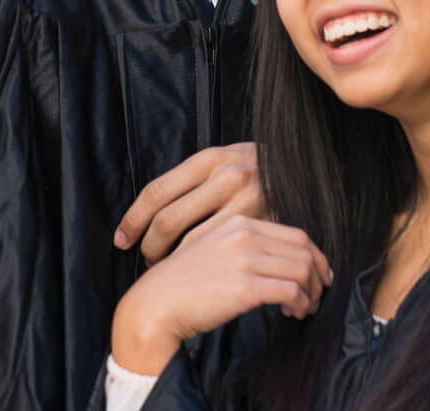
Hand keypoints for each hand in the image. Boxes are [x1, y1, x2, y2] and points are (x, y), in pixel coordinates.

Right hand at [110, 215, 330, 375]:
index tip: (319, 275)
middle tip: (317, 296)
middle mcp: (244, 234)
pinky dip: (300, 304)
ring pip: (302, 270)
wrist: (157, 303)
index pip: (295, 234)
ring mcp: (245, 259)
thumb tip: (283, 262)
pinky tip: (292, 313)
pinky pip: (292, 291)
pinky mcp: (245, 286)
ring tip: (303, 308)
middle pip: (304, 250)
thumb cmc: (184, 283)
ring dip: (310, 293)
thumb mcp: (215, 249)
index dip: (315, 257)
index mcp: (239, 223)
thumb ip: (246, 247)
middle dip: (318, 276)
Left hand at [115, 142, 263, 262]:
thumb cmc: (258, 169)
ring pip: (191, 242)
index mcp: (210, 159)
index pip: (156, 191)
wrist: (307, 168)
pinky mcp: (264, 225)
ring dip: (171, 259)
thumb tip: (153, 205)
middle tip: (144, 259)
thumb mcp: (227, 161)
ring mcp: (247, 202)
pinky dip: (201, 265)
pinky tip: (195, 271)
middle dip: (148, 246)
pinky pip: (220, 254)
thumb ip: (197, 179)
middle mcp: (226, 176)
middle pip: (167, 220)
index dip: (133, 219)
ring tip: (165, 268)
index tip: (121, 238)